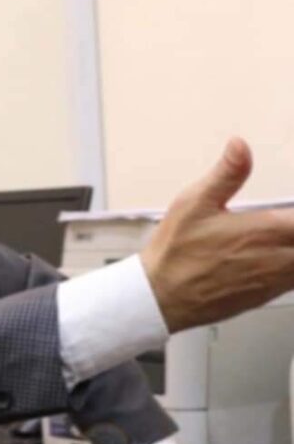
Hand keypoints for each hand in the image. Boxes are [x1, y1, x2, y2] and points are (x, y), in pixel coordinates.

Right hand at [141, 137, 293, 332]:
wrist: (163, 297)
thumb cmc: (176, 253)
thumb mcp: (194, 203)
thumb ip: (227, 174)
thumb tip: (240, 146)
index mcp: (267, 230)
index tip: (286, 211)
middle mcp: (279, 258)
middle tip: (284, 221)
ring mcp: (275, 280)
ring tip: (283, 236)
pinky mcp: (267, 295)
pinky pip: (293, 279)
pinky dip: (291, 266)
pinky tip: (279, 256)